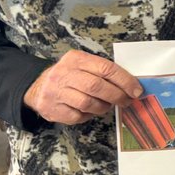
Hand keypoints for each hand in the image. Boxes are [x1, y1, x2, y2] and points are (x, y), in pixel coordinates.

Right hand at [24, 49, 141, 124]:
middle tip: (127, 101)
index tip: (137, 90)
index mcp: (76, 59)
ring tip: (108, 105)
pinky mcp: (51, 109)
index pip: (106, 68)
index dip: (125, 81)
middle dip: (117, 96)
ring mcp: (55, 92)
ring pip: (88, 103)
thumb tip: (131, 85)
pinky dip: (89, 115)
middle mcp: (64, 74)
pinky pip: (77, 116)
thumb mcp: (83, 65)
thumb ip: (103, 71)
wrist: (37, 87)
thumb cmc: (70, 75)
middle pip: (97, 86)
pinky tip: (90, 111)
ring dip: (103, 107)